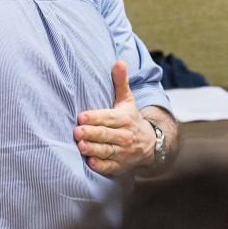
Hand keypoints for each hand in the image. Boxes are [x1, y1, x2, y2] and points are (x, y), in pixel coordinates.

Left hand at [73, 61, 154, 175]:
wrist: (150, 144)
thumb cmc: (130, 119)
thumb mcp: (127, 100)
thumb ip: (120, 82)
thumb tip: (119, 61)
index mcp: (124, 118)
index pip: (108, 118)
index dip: (94, 118)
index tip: (81, 116)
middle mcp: (124, 136)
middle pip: (106, 135)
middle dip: (91, 133)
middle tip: (77, 132)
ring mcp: (122, 152)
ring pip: (107, 151)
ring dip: (93, 149)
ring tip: (80, 146)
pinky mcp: (120, 166)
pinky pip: (110, 167)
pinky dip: (100, 165)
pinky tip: (90, 162)